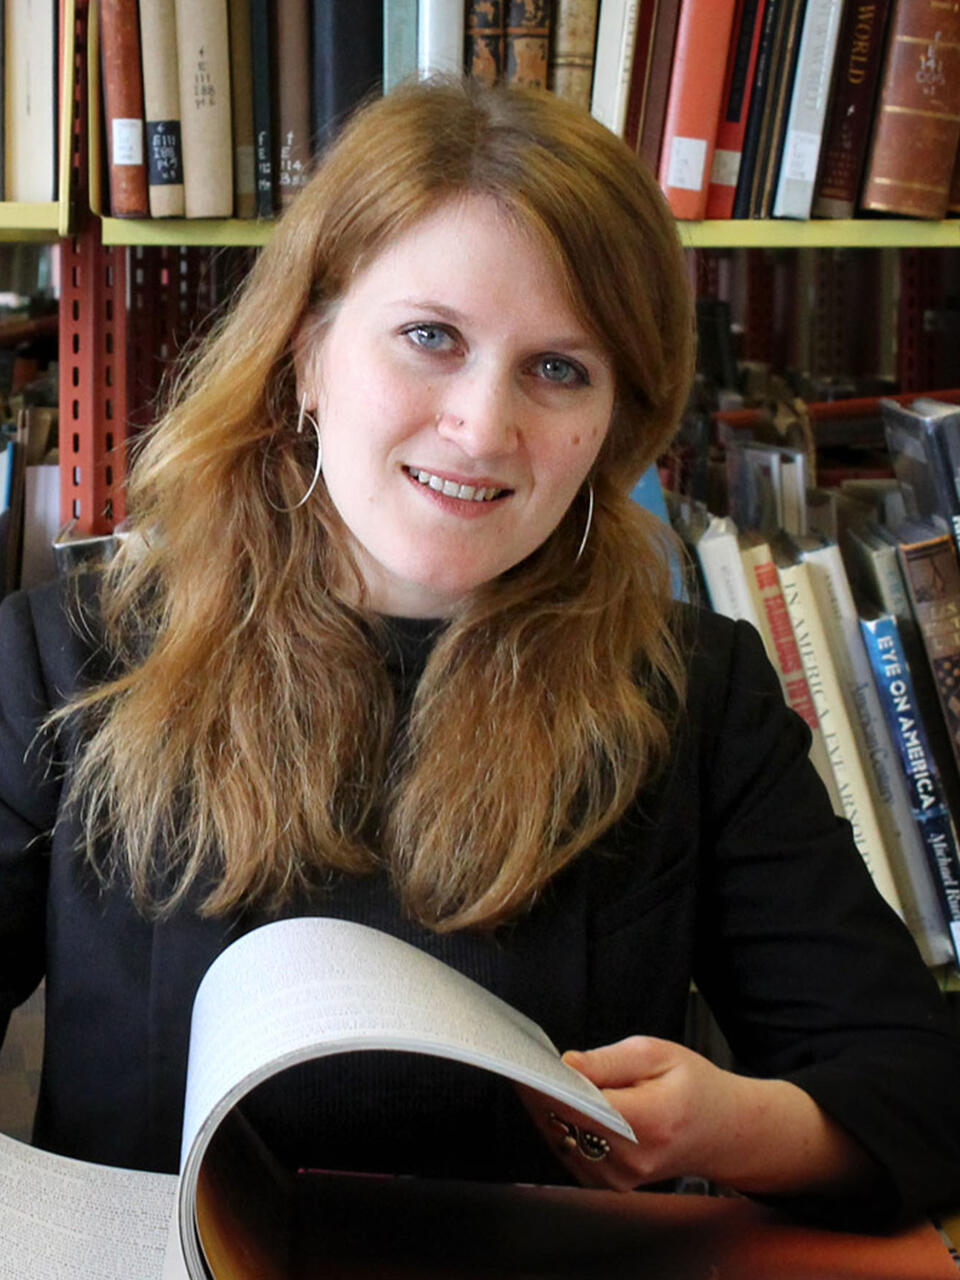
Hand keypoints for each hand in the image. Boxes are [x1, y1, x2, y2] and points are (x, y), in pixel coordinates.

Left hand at [521, 1035, 877, 1197]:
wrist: (724, 1132)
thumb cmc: (694, 1086)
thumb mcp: (657, 1054)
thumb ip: (608, 1062)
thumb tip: (567, 1065)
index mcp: (650, 1120)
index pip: (581, 1105)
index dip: (548, 1084)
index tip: (526, 1062)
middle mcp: (633, 1158)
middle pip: (566, 1124)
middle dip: (542, 1093)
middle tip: (525, 1062)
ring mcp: (622, 1178)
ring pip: (563, 1140)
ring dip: (547, 1111)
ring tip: (541, 1079)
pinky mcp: (612, 1185)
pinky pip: (571, 1154)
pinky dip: (561, 1127)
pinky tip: (558, 1104)